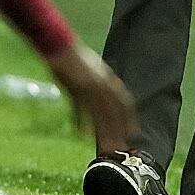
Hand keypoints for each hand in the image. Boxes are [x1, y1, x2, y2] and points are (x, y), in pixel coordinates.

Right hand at [47, 40, 139, 157]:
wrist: (61, 46)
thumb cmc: (77, 58)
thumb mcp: (96, 68)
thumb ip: (103, 81)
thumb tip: (109, 91)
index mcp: (109, 78)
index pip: (124, 102)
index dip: (129, 118)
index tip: (134, 132)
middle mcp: (102, 84)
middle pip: (113, 112)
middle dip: (118, 130)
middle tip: (122, 146)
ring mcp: (88, 87)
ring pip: (99, 114)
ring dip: (103, 132)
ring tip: (106, 147)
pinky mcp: (74, 89)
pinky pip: (79, 110)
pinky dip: (81, 123)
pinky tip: (82, 135)